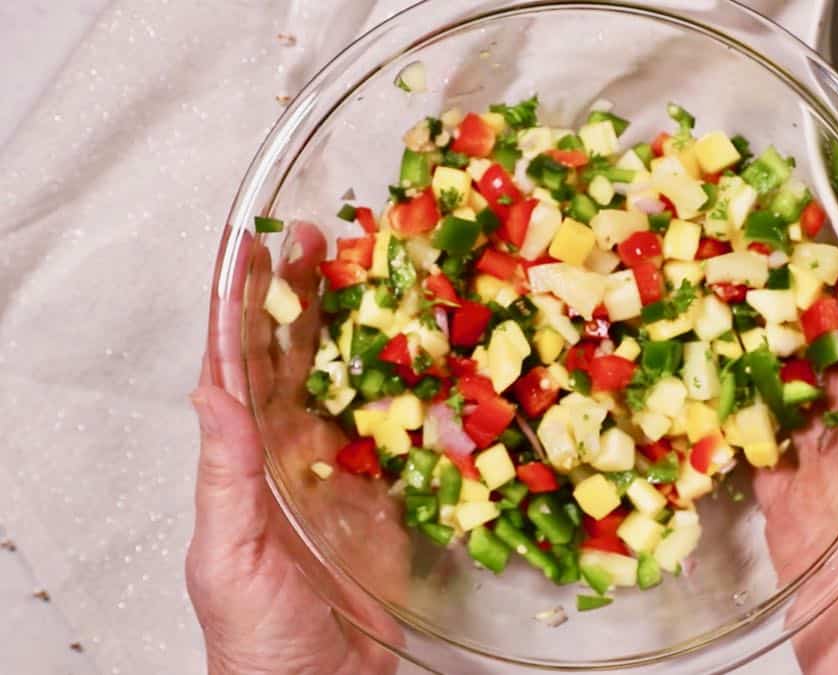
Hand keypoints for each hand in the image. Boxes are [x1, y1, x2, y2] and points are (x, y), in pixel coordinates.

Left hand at [187, 225, 398, 674]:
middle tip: (322, 237)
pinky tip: (432, 356)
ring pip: (351, 383)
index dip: (240, 304)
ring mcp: (341, 473)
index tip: (251, 248)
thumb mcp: (228, 555)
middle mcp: (291, 453)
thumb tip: (212, 393)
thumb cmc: (256, 641)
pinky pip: (403, 435)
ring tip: (378, 275)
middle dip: (306, 294)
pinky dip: (418, 394)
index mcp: (242, 460)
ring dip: (363, 329)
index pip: (235, 363)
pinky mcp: (386, 500)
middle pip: (296, 356)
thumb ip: (225, 475)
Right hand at [757, 268, 837, 673]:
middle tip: (754, 269)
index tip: (831, 254)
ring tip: (718, 319)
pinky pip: (755, 464)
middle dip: (793, 319)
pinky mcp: (787, 522)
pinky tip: (705, 403)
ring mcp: (820, 488)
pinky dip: (730, 431)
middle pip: (822, 371)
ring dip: (755, 367)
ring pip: (785, 409)